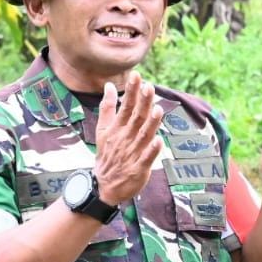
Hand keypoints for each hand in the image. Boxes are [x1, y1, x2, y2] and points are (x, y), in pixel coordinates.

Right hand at [93, 73, 163, 204]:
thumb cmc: (107, 155)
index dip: (131, 92)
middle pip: (136, 118)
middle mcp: (125, 139)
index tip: (136, 76)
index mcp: (117, 129)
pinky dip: (152, 151)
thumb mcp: (102, 130)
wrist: (103, 185)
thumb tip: (108, 86)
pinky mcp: (138, 169)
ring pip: (143, 136)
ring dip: (151, 123)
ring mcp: (132, 154)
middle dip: (143, 103)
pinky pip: (146, 159)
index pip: (125, 107)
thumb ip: (107, 107)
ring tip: (158, 109)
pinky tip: (159, 141)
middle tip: (149, 87)